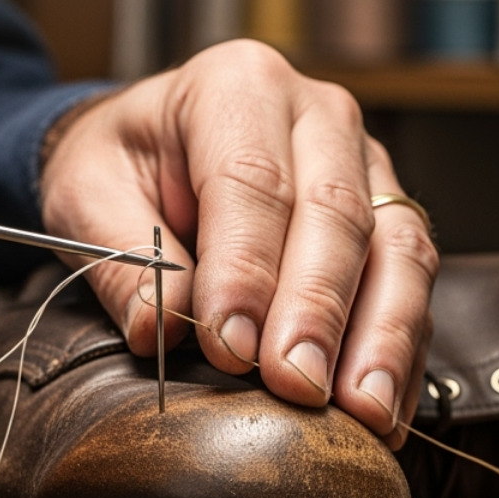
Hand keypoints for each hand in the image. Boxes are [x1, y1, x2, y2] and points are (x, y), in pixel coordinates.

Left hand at [40, 39, 437, 447]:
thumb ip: (124, 260)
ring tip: (362, 411)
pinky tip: (383, 406)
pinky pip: (412, 282)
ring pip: (396, 248)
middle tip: (297, 386)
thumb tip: (161, 328)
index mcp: (237, 86)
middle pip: (336, 215)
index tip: (231, 347)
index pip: (252, 182)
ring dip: (382, 338)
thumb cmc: (122, 166)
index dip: (246, 270)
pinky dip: (401, 350)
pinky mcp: (389, 216)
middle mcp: (318, 115)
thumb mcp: (86, 196)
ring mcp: (364, 164)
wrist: (151, 148)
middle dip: (318, 312)